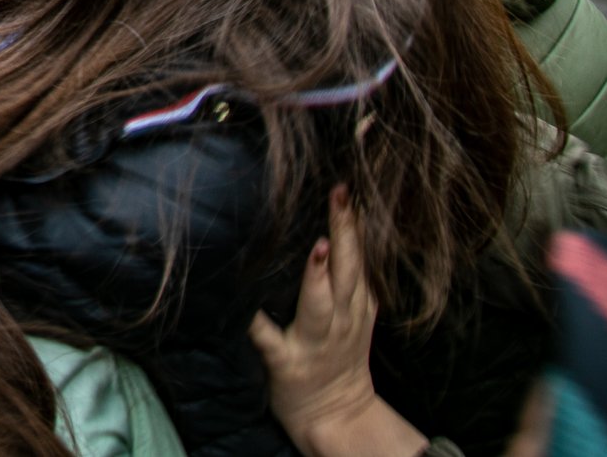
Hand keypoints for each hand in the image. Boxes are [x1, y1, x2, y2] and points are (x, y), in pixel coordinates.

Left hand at [249, 189, 426, 456]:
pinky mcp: (286, 363)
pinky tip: (244, 303)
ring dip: (321, 277)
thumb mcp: (358, 315)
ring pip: (321, 305)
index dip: (358, 226)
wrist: (336, 417)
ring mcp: (314, 343)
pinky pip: (270, 341)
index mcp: (357, 306)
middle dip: (346, 235)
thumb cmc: (340, 356)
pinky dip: (258, 324)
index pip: (362, 259)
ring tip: (317, 247)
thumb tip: (342, 222)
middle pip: (348, 273)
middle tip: (340, 195)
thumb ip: (351, 275)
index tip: (350, 189)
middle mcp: (341, 321)